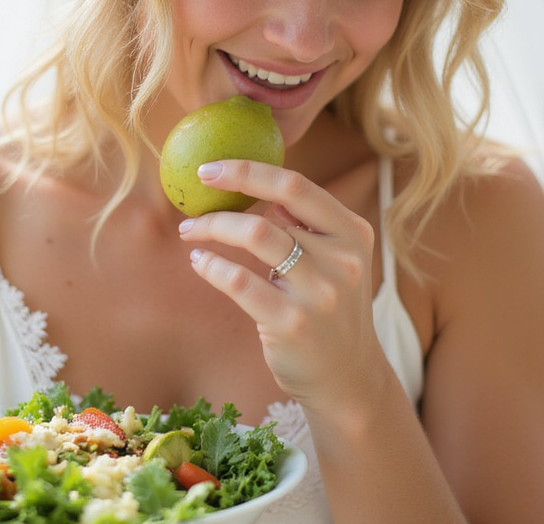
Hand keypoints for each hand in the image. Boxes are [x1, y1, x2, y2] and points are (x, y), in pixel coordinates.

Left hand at [177, 159, 382, 410]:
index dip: (249, 171)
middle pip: (269, 212)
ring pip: (254, 237)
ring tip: (190, 231)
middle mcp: (342, 260)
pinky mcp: (292, 323)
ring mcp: (319, 294)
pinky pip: (240, 282)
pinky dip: (212, 266)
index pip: (297, 186)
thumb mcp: (336, 260)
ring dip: (212, 229)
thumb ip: (306, 223)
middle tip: (194, 196)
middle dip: (223, 199)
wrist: (347, 375)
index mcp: (354, 233)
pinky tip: (199, 262)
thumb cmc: (329, 308)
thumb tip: (256, 183)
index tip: (211, 168)